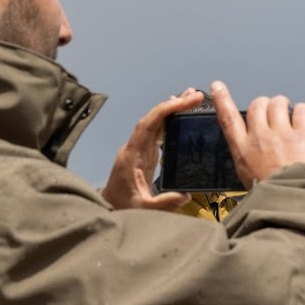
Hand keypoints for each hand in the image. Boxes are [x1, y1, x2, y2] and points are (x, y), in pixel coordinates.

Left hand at [102, 88, 204, 210]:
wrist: (109, 209)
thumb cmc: (122, 207)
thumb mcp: (143, 209)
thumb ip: (163, 203)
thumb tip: (186, 194)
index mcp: (132, 155)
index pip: (148, 125)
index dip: (166, 110)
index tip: (186, 101)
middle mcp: (134, 147)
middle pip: (153, 119)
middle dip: (173, 105)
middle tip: (196, 95)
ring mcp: (139, 149)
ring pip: (155, 123)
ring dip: (172, 110)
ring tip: (191, 99)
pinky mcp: (144, 154)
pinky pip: (157, 132)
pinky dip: (169, 121)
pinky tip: (179, 115)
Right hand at [211, 81, 304, 187]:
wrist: (295, 202)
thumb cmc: (272, 192)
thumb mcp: (247, 175)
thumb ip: (246, 153)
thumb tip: (250, 138)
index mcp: (243, 149)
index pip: (228, 118)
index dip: (222, 100)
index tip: (217, 86)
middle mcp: (259, 137)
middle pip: (257, 105)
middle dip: (264, 105)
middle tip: (273, 114)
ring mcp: (281, 134)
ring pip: (278, 102)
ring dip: (283, 105)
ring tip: (288, 117)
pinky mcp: (303, 134)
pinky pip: (300, 108)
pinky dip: (301, 112)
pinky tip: (302, 122)